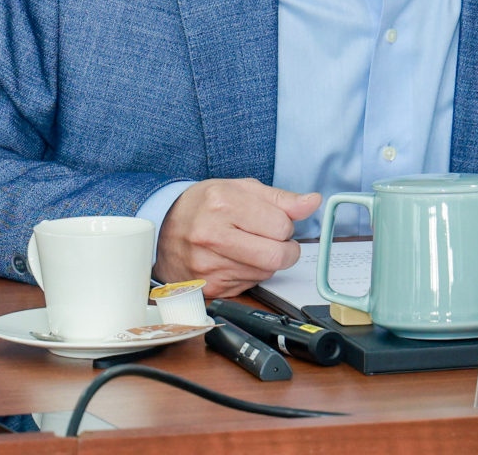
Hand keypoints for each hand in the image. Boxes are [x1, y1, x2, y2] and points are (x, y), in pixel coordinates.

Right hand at [154, 178, 320, 297]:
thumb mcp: (241, 189)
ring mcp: (208, 265)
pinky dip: (250, 274)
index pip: (281, 226)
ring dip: (266, 262)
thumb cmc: (205, 205)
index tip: (275, 222)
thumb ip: (281, 198)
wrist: (165, 228)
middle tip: (275, 240)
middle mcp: (212, 235)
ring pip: (266, 273)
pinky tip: (235, 259)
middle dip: (285, 250)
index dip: (285, 225)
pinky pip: (250, 286)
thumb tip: (312, 203)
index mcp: (223, 203)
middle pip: (276, 256)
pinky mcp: (209, 287)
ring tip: (247, 246)